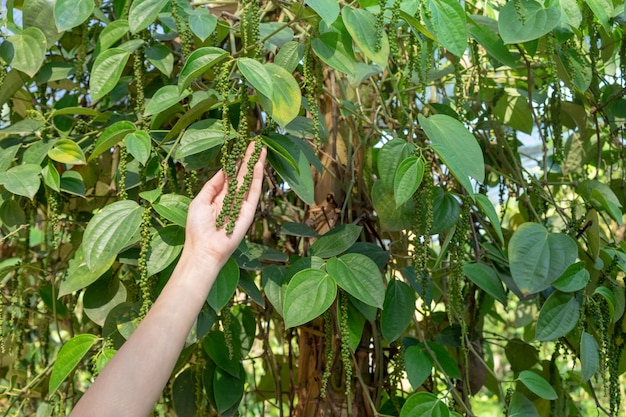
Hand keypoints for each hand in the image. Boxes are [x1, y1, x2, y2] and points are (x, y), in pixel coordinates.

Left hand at [182, 142, 265, 267]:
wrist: (204, 249)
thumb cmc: (197, 227)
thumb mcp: (200, 200)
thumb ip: (213, 185)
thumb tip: (224, 170)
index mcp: (219, 197)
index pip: (230, 175)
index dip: (236, 161)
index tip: (241, 147)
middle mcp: (232, 199)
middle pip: (242, 175)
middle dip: (248, 158)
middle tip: (255, 142)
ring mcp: (242, 205)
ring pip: (250, 180)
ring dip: (256, 164)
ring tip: (260, 148)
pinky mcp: (249, 212)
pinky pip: (254, 193)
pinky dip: (257, 179)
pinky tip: (259, 165)